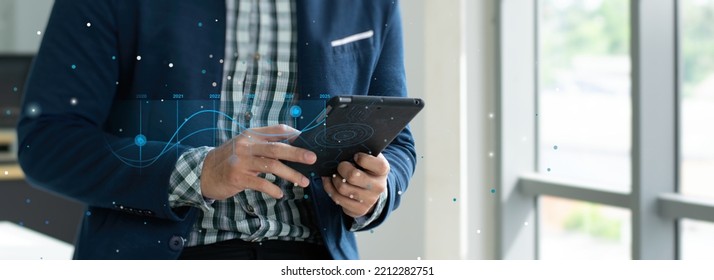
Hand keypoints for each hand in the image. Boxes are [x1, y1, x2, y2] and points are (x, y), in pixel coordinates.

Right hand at [200, 124, 316, 199]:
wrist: (203, 173)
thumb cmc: (230, 159)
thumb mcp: (246, 145)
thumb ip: (265, 143)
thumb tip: (294, 141)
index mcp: (251, 134)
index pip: (277, 130)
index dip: (294, 134)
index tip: (310, 140)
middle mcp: (246, 145)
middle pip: (277, 148)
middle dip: (297, 153)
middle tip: (312, 159)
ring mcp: (241, 161)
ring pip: (271, 166)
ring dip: (290, 174)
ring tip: (303, 182)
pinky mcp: (237, 177)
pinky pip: (260, 183)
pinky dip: (272, 189)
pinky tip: (280, 194)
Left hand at [322, 153, 388, 217]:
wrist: (372, 189)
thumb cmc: (367, 168)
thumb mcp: (370, 158)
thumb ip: (362, 151)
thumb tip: (343, 146)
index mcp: (383, 170)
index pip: (373, 163)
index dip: (361, 158)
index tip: (354, 156)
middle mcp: (378, 186)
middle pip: (353, 176)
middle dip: (342, 168)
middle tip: (339, 165)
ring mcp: (369, 200)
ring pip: (342, 188)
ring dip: (334, 179)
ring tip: (333, 173)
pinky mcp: (359, 209)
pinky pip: (338, 199)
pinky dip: (329, 188)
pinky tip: (329, 181)